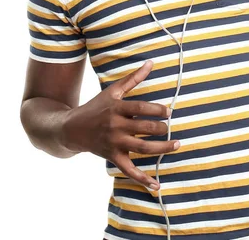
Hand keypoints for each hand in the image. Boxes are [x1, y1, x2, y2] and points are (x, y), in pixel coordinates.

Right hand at [62, 61, 176, 189]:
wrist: (71, 129)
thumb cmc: (97, 106)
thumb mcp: (113, 91)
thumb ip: (133, 78)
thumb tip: (151, 62)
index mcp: (117, 108)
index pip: (141, 108)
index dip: (157, 110)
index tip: (169, 112)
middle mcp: (116, 126)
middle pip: (144, 129)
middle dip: (161, 129)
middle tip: (170, 128)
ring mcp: (115, 143)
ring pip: (142, 148)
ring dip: (161, 148)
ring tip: (176, 145)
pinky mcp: (113, 157)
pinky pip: (130, 171)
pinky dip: (143, 179)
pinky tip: (157, 185)